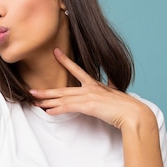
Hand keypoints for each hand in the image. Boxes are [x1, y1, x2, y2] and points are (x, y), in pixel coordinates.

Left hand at [29, 48, 153, 130]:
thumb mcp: (116, 93)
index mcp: (95, 84)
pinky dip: (57, 109)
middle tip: (31, 90)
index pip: (77, 70)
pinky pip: (68, 107)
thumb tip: (112, 83)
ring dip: (47, 101)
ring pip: (62, 98)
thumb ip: (111, 87)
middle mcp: (89, 89)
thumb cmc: (126, 106)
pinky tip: (48, 111)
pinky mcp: (88, 106)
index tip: (56, 52)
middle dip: (45, 91)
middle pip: (62, 89)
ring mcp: (88, 97)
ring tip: (34, 102)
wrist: (134, 113)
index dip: (65, 61)